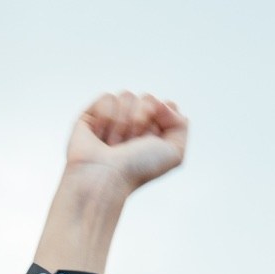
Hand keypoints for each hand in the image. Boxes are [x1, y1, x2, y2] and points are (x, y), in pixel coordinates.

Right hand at [66, 91, 187, 193]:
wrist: (105, 177)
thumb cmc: (137, 169)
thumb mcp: (175, 153)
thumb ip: (181, 125)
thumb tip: (161, 103)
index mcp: (155, 132)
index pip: (165, 105)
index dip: (161, 119)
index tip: (152, 140)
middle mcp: (135, 125)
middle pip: (147, 98)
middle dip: (141, 120)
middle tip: (131, 144)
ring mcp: (114, 119)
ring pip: (127, 96)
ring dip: (122, 123)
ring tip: (114, 145)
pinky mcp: (92, 114)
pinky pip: (108, 98)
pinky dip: (106, 118)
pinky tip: (100, 136)